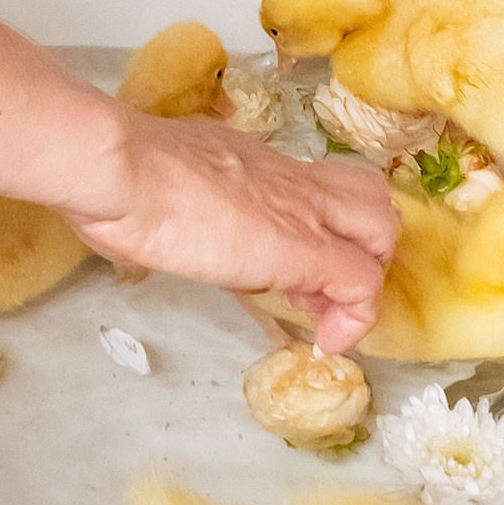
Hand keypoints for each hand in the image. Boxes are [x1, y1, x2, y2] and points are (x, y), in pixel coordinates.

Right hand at [63, 113, 397, 354]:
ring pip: (383, 225)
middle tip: (314, 284)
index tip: (288, 269)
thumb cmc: (121, 180)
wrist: (123, 172)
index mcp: (252, 162)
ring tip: (320, 308)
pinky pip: (362, 283)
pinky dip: (356, 319)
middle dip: (360, 243)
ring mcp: (302, 209)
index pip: (315, 183)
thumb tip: (153, 223)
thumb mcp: (163, 184)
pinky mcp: (304, 248)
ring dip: (365, 272)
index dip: (319, 225)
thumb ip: (176, 200)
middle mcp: (288, 176)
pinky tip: (324, 342)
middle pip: (368, 193)